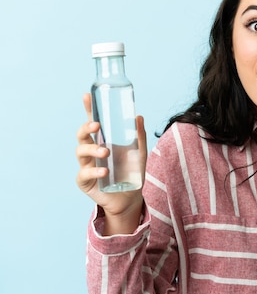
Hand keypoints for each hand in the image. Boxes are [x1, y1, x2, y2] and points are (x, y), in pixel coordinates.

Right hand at [75, 93, 146, 233]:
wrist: (131, 197)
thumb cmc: (132, 172)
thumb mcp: (139, 153)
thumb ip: (139, 136)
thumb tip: (138, 116)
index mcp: (103, 141)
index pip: (94, 122)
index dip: (89, 109)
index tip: (87, 96)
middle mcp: (92, 151)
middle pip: (82, 135)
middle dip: (86, 128)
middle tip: (96, 126)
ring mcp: (87, 165)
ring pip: (80, 152)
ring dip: (92, 150)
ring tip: (106, 152)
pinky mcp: (85, 181)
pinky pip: (84, 174)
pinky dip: (94, 171)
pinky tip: (104, 171)